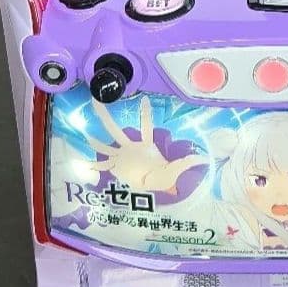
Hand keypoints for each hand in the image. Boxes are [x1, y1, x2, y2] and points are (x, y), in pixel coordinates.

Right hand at [84, 98, 205, 193]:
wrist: (152, 186)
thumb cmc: (163, 175)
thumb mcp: (175, 169)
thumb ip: (187, 163)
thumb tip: (204, 159)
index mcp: (143, 144)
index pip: (145, 126)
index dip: (145, 114)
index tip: (144, 99)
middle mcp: (129, 147)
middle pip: (114, 128)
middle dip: (104, 116)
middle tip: (96, 100)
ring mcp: (120, 156)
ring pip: (104, 145)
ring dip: (95, 141)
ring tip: (85, 134)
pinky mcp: (115, 167)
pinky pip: (102, 165)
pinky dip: (93, 166)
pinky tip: (83, 165)